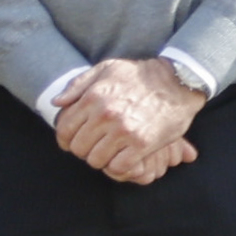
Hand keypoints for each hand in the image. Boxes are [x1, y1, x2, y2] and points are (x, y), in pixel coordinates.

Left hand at [52, 59, 199, 184]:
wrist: (179, 81)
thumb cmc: (141, 75)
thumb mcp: (107, 69)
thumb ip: (78, 85)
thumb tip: (56, 103)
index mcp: (93, 97)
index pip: (64, 129)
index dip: (65, 139)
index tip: (74, 141)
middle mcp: (106, 114)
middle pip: (79, 148)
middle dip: (84, 150)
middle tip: (95, 146)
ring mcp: (124, 130)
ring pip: (96, 160)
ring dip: (102, 159)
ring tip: (110, 151)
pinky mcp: (142, 143)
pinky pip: (118, 166)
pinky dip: (119, 166)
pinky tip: (124, 157)